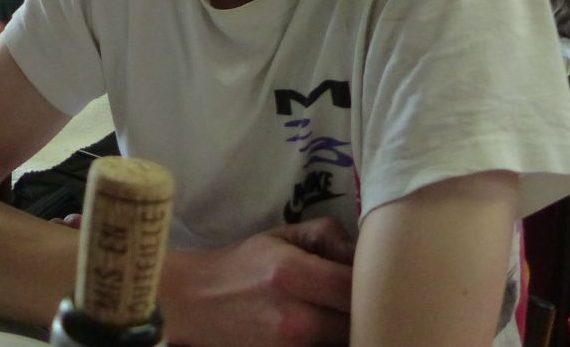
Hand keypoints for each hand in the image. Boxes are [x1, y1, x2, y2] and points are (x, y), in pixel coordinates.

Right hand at [161, 218, 354, 346]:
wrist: (196, 302)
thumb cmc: (243, 265)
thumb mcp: (281, 236)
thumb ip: (326, 235)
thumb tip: (361, 251)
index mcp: (292, 274)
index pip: (355, 286)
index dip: (372, 282)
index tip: (373, 277)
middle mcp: (294, 317)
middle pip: (357, 322)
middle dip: (365, 310)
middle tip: (365, 299)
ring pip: (344, 342)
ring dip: (349, 328)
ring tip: (342, 313)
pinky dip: (330, 341)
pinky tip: (325, 328)